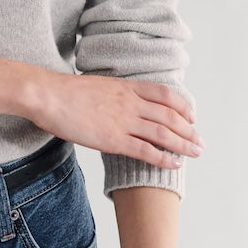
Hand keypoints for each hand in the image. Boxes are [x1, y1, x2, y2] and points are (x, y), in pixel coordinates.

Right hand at [29, 70, 203, 169]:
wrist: (48, 95)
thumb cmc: (65, 91)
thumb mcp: (98, 84)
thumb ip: (115, 93)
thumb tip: (120, 101)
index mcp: (126, 87)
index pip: (165, 94)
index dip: (182, 106)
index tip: (191, 116)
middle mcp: (130, 103)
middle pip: (170, 116)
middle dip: (189, 130)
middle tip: (200, 141)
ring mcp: (123, 121)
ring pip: (164, 133)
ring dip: (184, 144)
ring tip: (195, 153)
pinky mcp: (114, 140)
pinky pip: (146, 150)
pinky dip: (163, 158)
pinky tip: (174, 163)